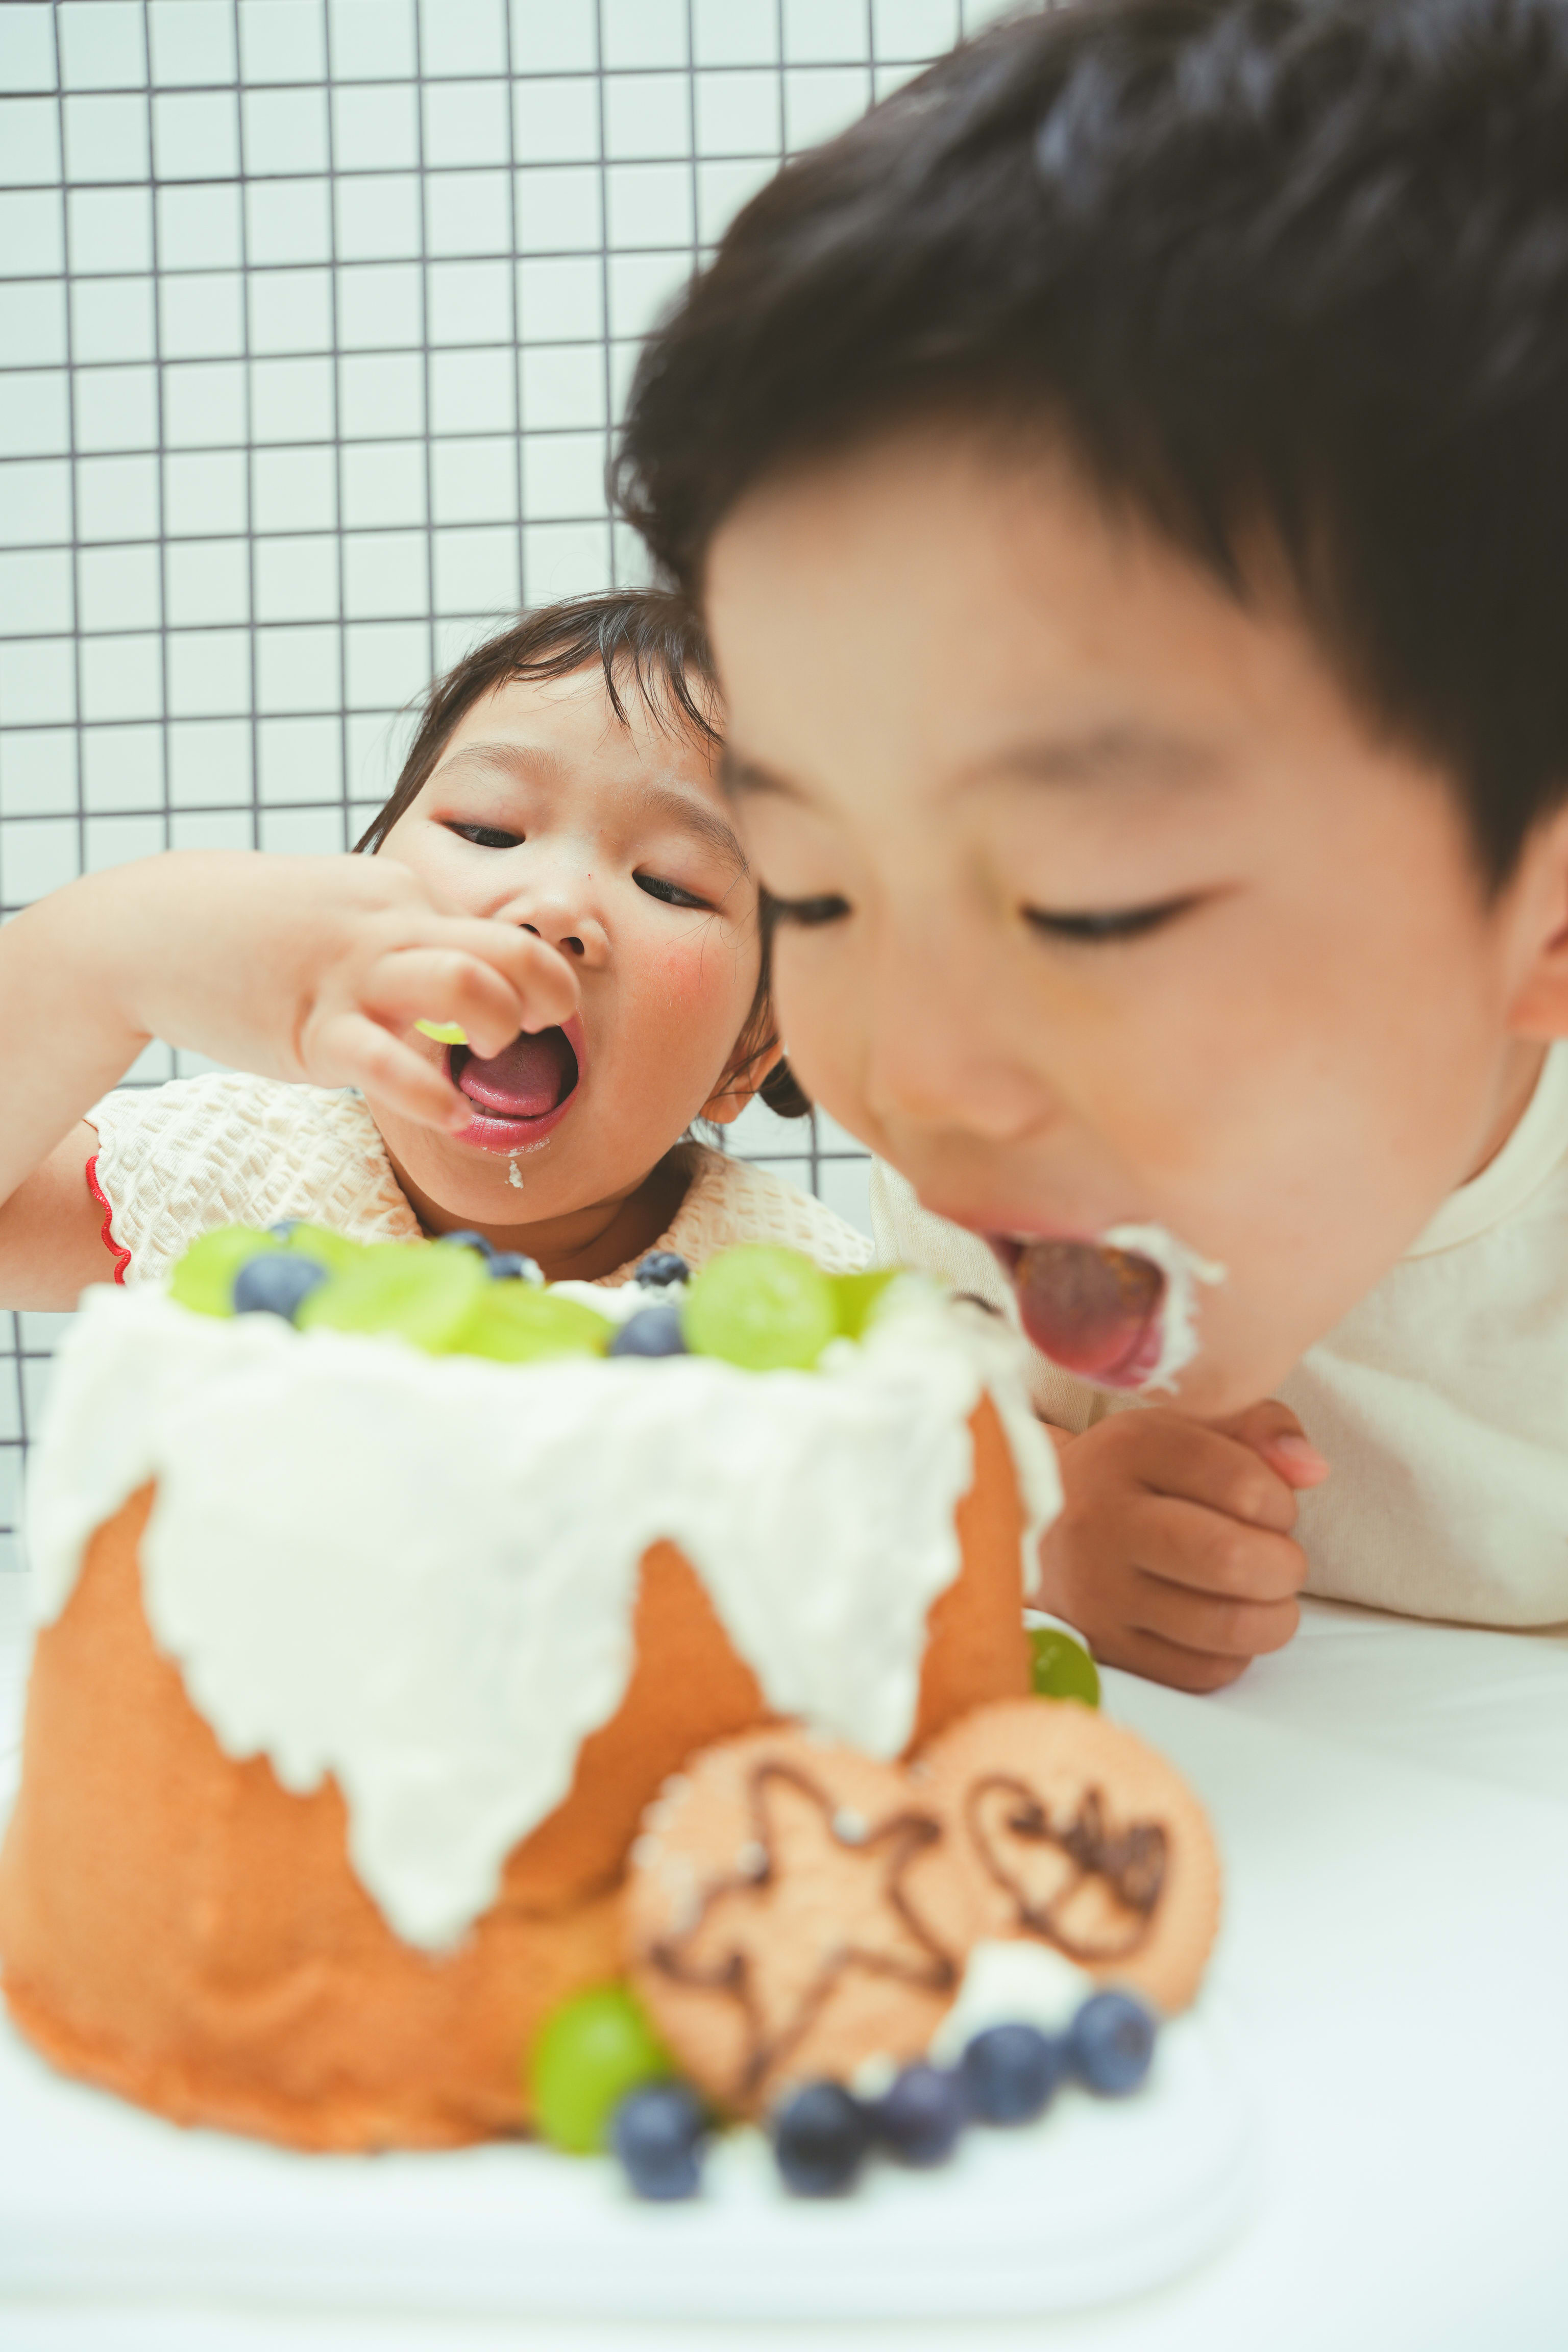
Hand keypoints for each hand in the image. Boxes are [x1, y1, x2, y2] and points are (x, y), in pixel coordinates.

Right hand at [103, 850, 576, 1134]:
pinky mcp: (312, 1028)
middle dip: (546, 993)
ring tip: (487, 1054)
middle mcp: (388, 925)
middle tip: (531, 1028)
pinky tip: (451, 1116)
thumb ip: (405, 944)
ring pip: (463, 984)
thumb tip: (467, 995)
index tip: (535, 1011)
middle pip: (508, 948)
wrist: (150, 928)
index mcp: (402, 896)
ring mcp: (350, 974)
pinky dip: (433, 1095)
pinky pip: (388, 1062)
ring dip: (498, 1026)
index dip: (536, 976)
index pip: (499, 930)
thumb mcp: (343, 914)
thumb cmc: (260, 933)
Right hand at [1034, 1401, 1327, 1693]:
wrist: (1040, 1523)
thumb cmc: (1140, 1472)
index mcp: (1130, 1449)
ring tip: (1264, 1596)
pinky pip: (1203, 1672)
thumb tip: (1312, 1470)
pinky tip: (1223, 1623)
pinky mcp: (1104, 1647)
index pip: (1245, 1486)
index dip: (1283, 1504)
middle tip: (1281, 1561)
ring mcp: (1097, 1590)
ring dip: (1272, 1618)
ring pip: (1224, 1626)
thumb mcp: (1192, 1425)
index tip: (1272, 1508)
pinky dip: (1235, 1654)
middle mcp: (1103, 1519)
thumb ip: (1262, 1428)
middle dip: (1284, 1567)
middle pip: (1231, 1560)